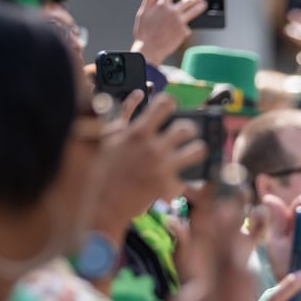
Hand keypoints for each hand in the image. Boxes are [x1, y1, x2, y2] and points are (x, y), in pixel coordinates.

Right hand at [83, 93, 204, 241]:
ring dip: (196, 150)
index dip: (171, 103)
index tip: (172, 107)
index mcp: (138, 133)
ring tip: (192, 152)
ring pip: (198, 151)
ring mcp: (163, 168)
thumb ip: (123, 115)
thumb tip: (138, 94)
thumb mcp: (108, 138)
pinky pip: (185, 179)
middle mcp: (154, 148)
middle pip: (186, 128)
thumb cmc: (102, 170)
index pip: (165, 104)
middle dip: (188, 129)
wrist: (103, 206)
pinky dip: (180, 180)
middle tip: (184, 133)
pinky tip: (174, 180)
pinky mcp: (168, 187)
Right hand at [131, 0, 207, 63]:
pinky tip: (184, 30)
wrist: (150, 50)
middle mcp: (172, 11)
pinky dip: (185, 28)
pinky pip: (188, 27)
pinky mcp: (183, 31)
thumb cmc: (144, 32)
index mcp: (161, 4)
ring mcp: (179, 21)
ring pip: (194, 10)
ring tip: (204, 5)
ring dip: (200, 6)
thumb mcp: (142, 13)